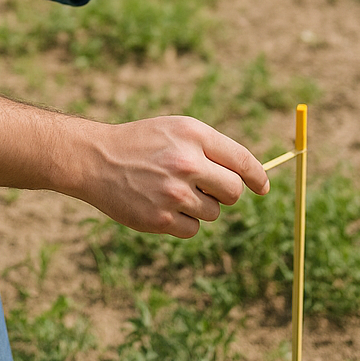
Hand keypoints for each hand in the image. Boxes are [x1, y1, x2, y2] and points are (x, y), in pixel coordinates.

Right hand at [78, 116, 268, 237]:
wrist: (96, 159)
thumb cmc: (141, 142)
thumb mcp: (175, 130)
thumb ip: (209, 148)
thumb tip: (247, 179)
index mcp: (193, 134)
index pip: (241, 160)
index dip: (257, 176)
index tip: (262, 187)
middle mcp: (187, 162)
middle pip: (233, 191)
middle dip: (225, 192)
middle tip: (206, 187)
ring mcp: (174, 192)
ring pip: (213, 212)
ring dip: (200, 206)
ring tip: (172, 190)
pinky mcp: (162, 219)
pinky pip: (193, 229)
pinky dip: (183, 222)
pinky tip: (161, 205)